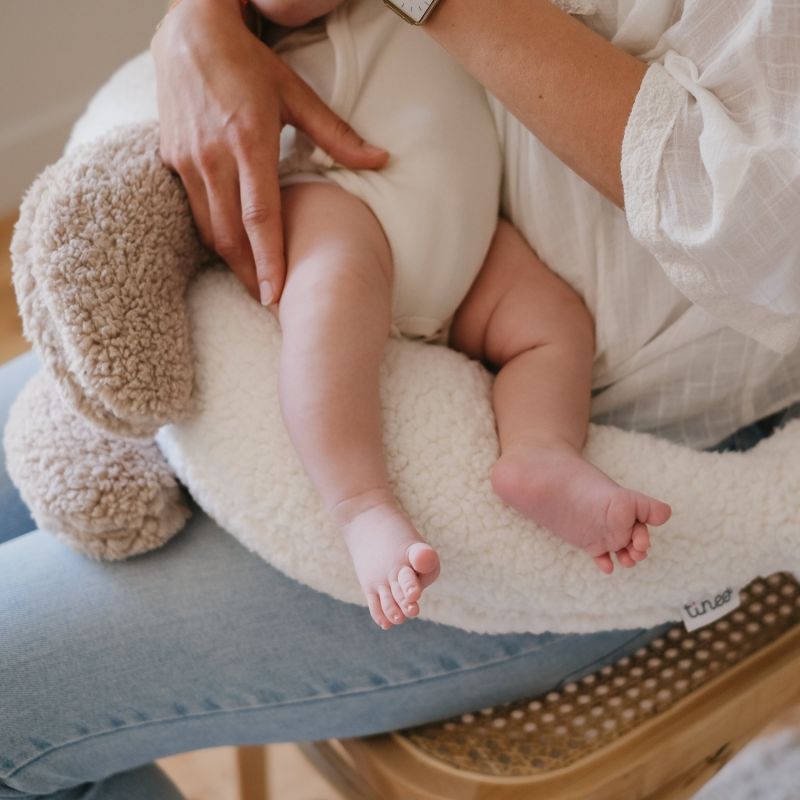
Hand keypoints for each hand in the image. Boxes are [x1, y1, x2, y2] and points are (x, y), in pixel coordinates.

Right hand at [151, 0, 387, 304]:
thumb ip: (337, 134)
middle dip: (248, 273)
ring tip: (251, 280)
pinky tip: (230, 246)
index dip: (268, 260)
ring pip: (208, 228)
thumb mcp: (297, 94)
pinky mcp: (172, 158)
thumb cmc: (249, 64)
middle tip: (268, 301)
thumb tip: (381, 159)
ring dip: (229, 260)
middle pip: (230, 234)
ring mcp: (188, 159)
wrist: (190, 33)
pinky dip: (212, 233)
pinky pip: (193, 209)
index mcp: (249, 141)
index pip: (259, 217)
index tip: (275, 295)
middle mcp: (214, 156)